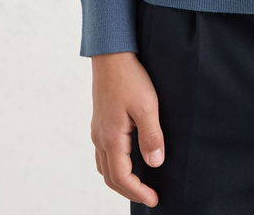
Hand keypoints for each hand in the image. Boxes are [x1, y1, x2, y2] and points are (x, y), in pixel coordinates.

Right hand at [90, 52, 164, 207]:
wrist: (112, 55)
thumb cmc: (130, 78)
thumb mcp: (147, 106)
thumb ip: (151, 136)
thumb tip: (155, 163)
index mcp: (111, 137)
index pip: (121, 177)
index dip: (137, 192)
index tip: (153, 199)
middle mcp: (100, 137)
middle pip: (110, 177)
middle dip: (129, 190)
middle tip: (149, 196)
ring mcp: (98, 129)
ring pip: (104, 166)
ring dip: (120, 179)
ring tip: (138, 183)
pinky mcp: (100, 121)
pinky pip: (103, 153)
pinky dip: (114, 165)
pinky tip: (127, 159)